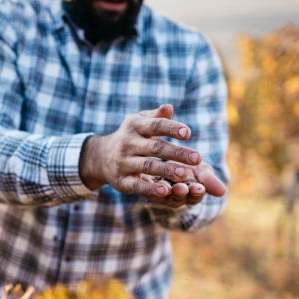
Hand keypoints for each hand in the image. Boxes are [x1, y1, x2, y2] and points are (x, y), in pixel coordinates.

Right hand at [79, 104, 201, 200]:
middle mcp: (128, 143)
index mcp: (135, 126)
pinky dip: (151, 188)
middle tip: (198, 158)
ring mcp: (123, 162)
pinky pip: (137, 185)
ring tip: (185, 174)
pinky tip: (166, 191)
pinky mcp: (121, 181)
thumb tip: (169, 107)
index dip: (171, 129)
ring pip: (148, 166)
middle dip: (177, 153)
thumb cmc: (131, 137)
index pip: (155, 125)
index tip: (188, 133)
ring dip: (167, 170)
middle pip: (155, 148)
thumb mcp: (140, 122)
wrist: (101, 157)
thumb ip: (156, 117)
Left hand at [142, 162, 226, 207]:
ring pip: (160, 194)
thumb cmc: (189, 166)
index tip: (199, 187)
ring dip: (164, 189)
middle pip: (176, 198)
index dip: (196, 193)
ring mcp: (157, 192)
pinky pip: (145, 187)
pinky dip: (148, 184)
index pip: (194, 197)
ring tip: (167, 184)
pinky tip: (148, 177)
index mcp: (189, 194)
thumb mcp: (201, 172)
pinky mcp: (143, 184)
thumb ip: (209, 181)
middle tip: (182, 188)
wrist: (166, 155)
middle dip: (180, 193)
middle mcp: (172, 196)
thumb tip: (222, 192)